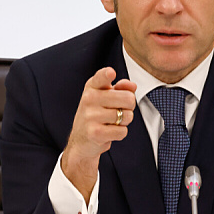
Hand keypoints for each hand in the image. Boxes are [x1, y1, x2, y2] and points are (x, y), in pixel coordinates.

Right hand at [61, 67, 136, 198]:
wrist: (81, 141)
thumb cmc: (96, 116)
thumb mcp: (105, 99)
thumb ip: (120, 89)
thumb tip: (132, 86)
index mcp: (92, 88)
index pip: (100, 77)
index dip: (107, 74)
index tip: (111, 73)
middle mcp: (89, 99)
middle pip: (128, 98)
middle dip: (130, 107)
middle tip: (120, 111)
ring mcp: (90, 116)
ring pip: (127, 116)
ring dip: (125, 121)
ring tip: (112, 122)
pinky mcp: (95, 132)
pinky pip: (122, 131)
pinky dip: (120, 133)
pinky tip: (109, 132)